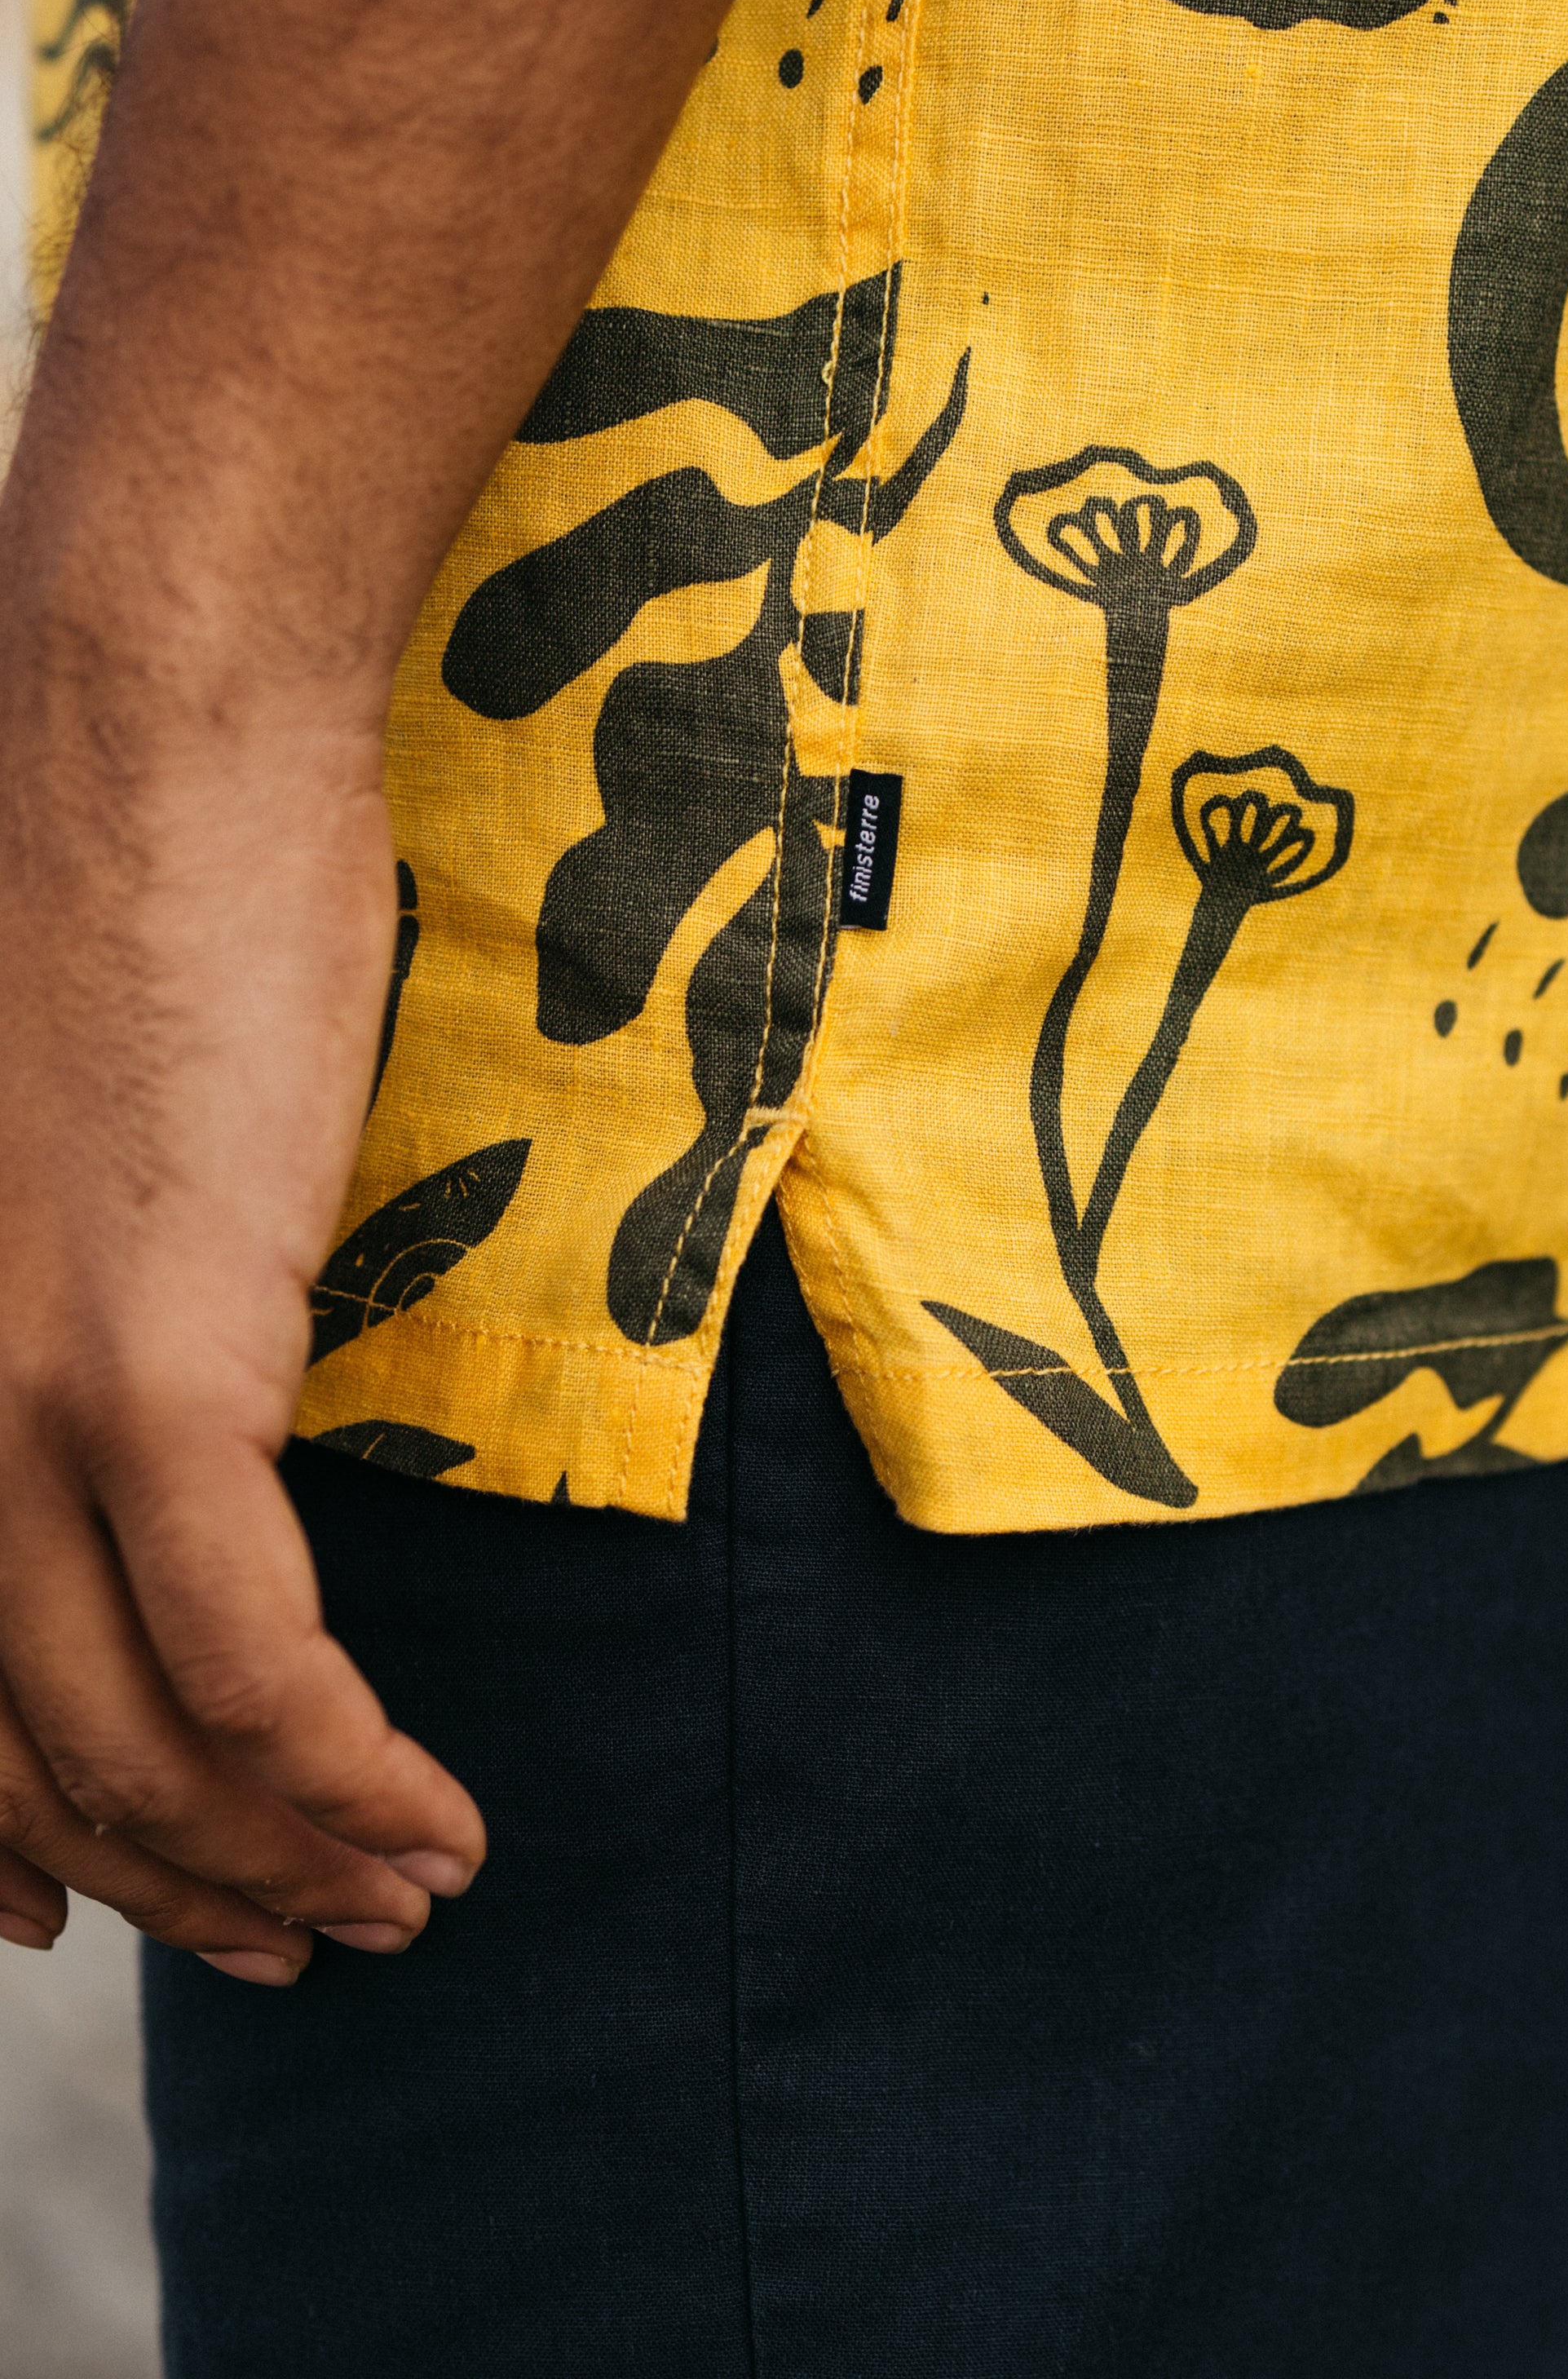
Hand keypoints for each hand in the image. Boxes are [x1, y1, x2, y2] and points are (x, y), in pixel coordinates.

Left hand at [0, 0, 734, 1976]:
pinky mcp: (141, 1373)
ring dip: (279, 1856)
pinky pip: (243, 1660)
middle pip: (24, 1760)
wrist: (138, 726)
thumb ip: (77, 1335)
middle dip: (175, 1884)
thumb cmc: (120, 912)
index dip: (23, 1842)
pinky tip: (427, 1814)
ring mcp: (0, 1409)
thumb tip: (178, 1461)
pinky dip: (338, 1773)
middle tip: (295, 1940)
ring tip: (396, 1902)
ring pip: (134, 1744)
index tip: (120, 1909)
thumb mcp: (59, 1171)